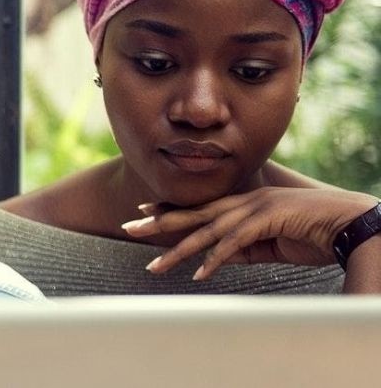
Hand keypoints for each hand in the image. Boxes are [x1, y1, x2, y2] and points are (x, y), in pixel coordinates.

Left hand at [122, 187, 379, 279]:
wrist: (348, 225)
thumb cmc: (311, 233)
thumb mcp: (268, 243)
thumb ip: (241, 247)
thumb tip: (213, 259)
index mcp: (244, 203)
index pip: (199, 206)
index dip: (170, 209)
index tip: (143, 211)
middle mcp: (245, 202)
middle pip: (194, 213)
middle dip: (160, 221)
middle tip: (129, 226)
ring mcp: (255, 208)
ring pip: (207, 230)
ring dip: (179, 251)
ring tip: (155, 267)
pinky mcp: (268, 221)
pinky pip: (235, 244)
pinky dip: (215, 260)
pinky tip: (200, 275)